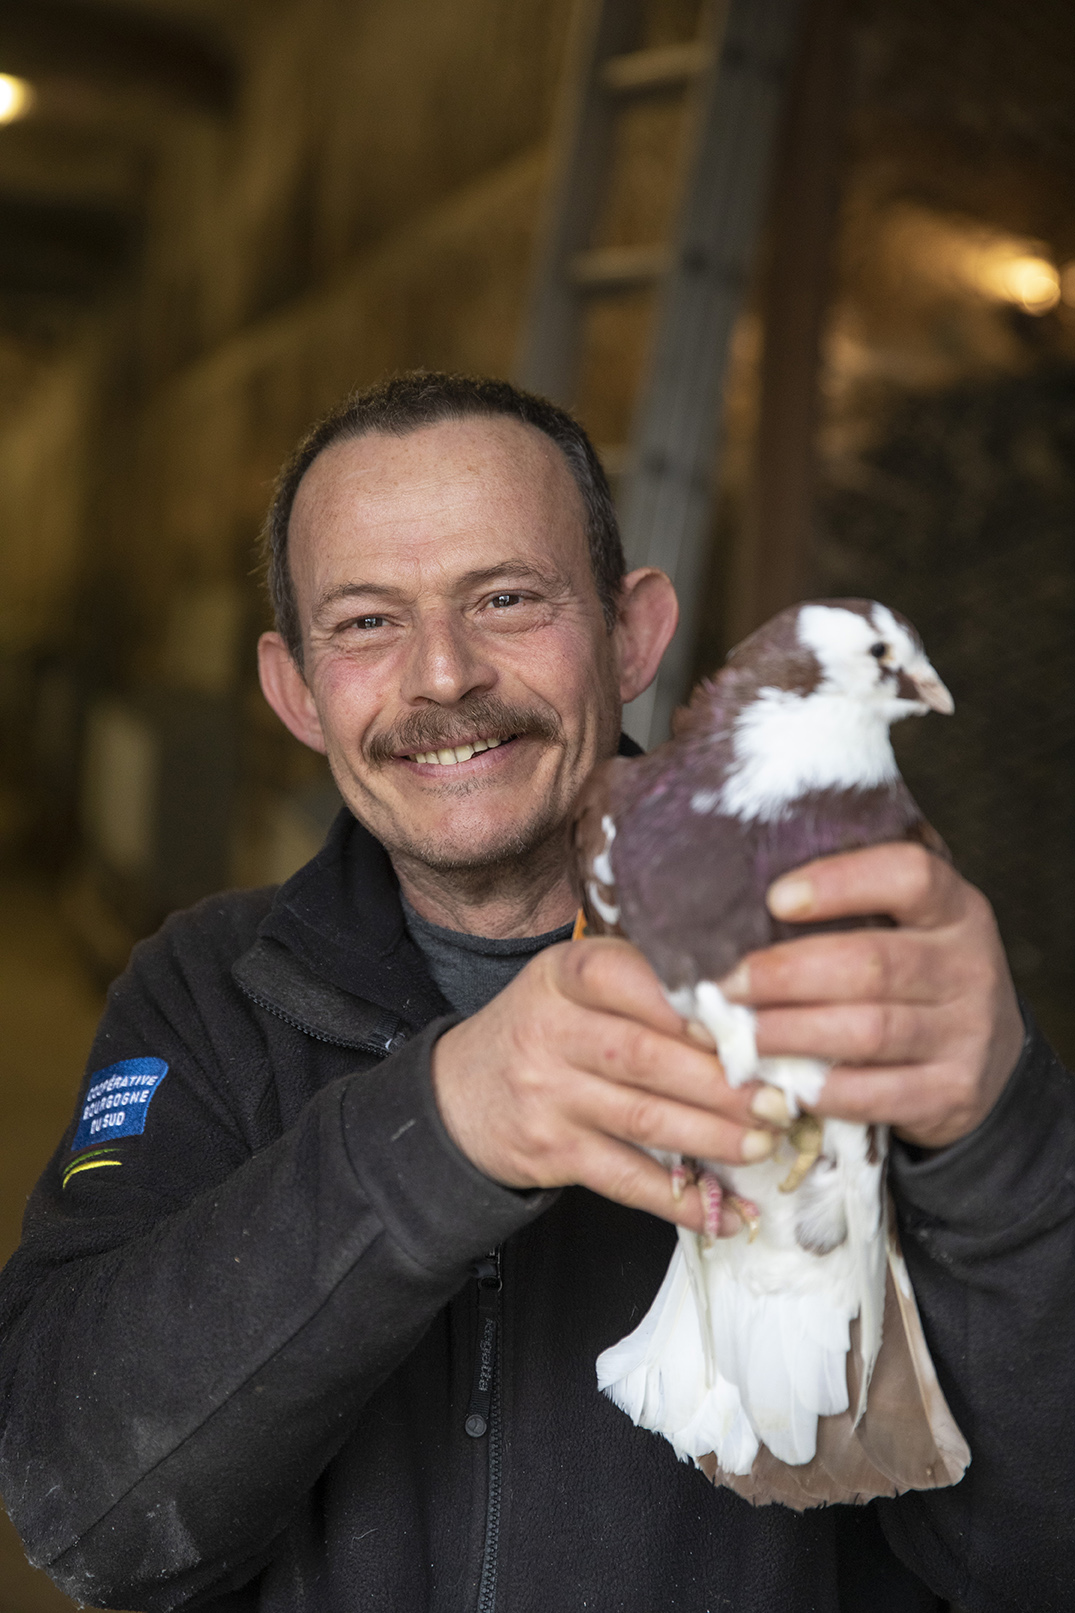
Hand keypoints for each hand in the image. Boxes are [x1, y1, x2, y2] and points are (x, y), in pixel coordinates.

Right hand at [432, 938, 779, 1233]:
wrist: (457, 1096)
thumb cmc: (544, 1029)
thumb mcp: (571, 983)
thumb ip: (642, 983)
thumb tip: (746, 1008)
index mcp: (564, 975)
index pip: (623, 977)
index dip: (684, 1003)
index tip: (741, 1022)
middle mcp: (549, 1031)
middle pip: (645, 1057)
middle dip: (721, 1083)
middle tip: (777, 1100)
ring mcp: (547, 1095)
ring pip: (642, 1119)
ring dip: (713, 1138)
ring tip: (763, 1145)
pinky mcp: (551, 1152)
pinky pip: (625, 1179)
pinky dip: (680, 1199)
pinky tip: (724, 1210)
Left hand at [721, 843, 1024, 1148]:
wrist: (990, 1061)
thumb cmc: (918, 978)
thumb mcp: (910, 927)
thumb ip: (853, 908)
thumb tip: (745, 902)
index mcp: (956, 909)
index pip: (910, 876)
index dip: (840, 883)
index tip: (775, 898)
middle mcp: (970, 966)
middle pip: (871, 964)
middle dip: (785, 975)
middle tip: (728, 985)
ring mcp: (968, 1034)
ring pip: (868, 1031)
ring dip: (792, 1033)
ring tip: (744, 1034)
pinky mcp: (953, 1093)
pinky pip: (876, 1094)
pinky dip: (821, 1089)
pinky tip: (785, 1081)